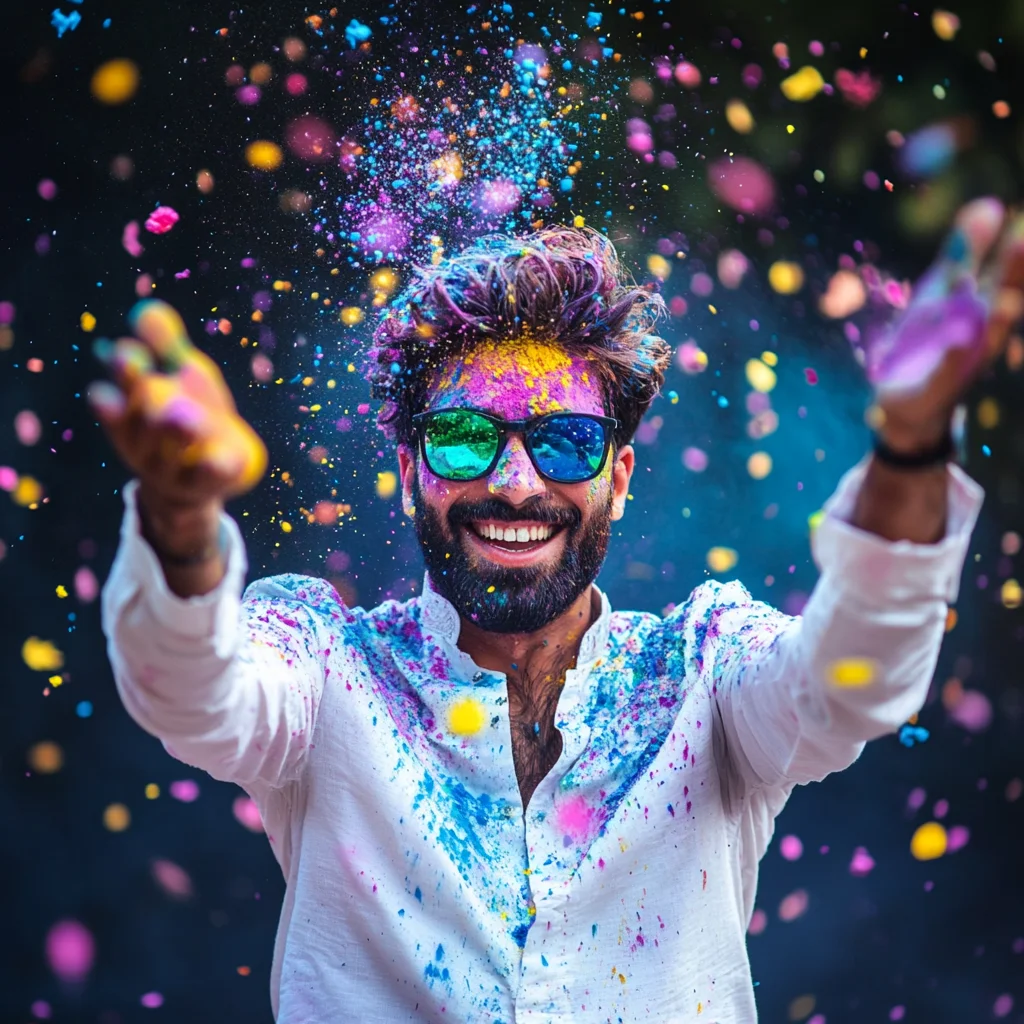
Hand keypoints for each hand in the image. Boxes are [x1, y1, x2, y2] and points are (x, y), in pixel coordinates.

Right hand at [88, 300, 267, 521]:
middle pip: (139, 423)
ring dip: (176, 433)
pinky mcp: (198, 487)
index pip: (118, 390)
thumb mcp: (181, 378)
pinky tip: (224, 455)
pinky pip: (204, 478)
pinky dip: (214, 467)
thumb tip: (147, 309)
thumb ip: (166, 347)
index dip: (124, 375)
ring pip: (165, 453)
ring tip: (188, 415)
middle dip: (145, 404)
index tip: (128, 353)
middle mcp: (140, 442)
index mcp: (130, 412)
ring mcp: (166, 469)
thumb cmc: (187, 416)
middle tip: (156, 384)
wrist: (197, 480)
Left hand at [868, 197, 1023, 452]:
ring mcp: (963, 360)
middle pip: (1002, 299)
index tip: (1023, 225)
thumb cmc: (929, 336)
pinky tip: (963, 341)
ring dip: (995, 321)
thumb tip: (989, 204)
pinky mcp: (938, 385)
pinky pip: (948, 370)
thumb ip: (965, 251)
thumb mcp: (942, 289)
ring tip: (1005, 300)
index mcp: (984, 304)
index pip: (1006, 272)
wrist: (902, 398)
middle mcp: (982, 331)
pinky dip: (956, 356)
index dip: (1015, 252)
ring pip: (983, 338)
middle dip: (1013, 275)